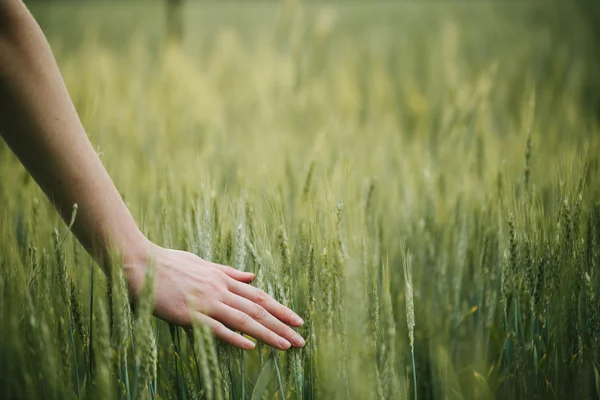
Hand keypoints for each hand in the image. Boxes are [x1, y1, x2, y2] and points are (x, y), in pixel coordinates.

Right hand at [124, 241, 304, 350]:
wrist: (139, 263)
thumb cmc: (169, 263)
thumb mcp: (204, 264)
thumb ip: (229, 272)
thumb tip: (252, 276)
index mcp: (223, 279)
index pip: (259, 296)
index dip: (280, 309)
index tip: (297, 320)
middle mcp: (219, 289)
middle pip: (257, 309)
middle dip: (281, 325)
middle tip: (301, 339)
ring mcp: (206, 302)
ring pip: (243, 319)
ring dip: (267, 333)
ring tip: (286, 346)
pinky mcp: (189, 314)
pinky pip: (216, 327)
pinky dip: (234, 336)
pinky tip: (251, 345)